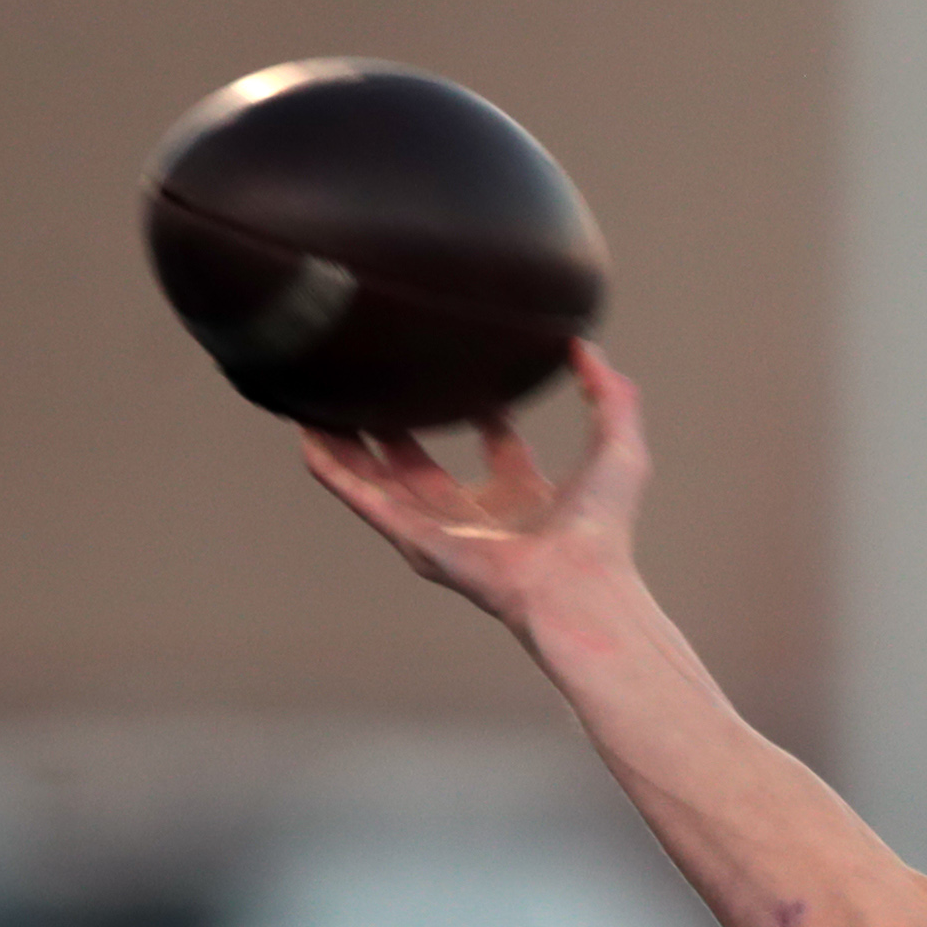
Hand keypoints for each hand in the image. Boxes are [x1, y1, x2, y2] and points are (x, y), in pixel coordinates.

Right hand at [299, 342, 647, 633]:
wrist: (579, 580)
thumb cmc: (603, 530)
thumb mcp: (618, 447)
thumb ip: (611, 395)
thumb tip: (584, 345)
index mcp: (529, 498)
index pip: (501, 446)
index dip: (486, 411)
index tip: (469, 372)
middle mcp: (480, 517)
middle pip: (426, 465)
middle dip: (397, 427)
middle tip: (375, 383)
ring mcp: (442, 531)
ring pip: (381, 480)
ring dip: (350, 444)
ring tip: (320, 402)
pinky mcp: (413, 539)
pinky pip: (363, 499)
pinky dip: (333, 471)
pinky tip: (308, 438)